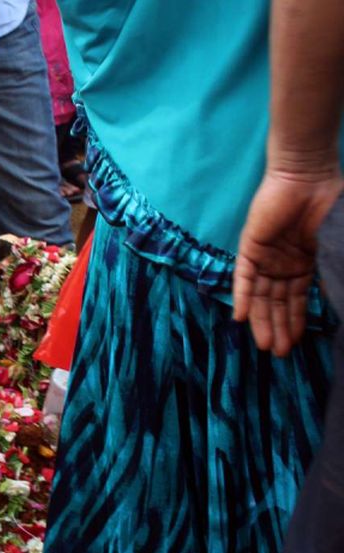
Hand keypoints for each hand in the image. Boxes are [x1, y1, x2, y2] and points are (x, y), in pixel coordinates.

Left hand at [233, 167, 343, 355]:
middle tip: (277, 354)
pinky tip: (241, 318)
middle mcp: (283, 264)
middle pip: (277, 303)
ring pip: (261, 295)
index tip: (295, 345)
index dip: (296, 322)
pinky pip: (243, 276)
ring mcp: (266, 256)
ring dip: (261, 320)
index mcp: (305, 264)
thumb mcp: (337, 245)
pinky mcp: (250, 246)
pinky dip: (242, 297)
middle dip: (277, 328)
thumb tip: (340, 299)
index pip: (297, 300)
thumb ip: (335, 271)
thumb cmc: (331, 205)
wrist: (309, 176)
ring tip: (264, 345)